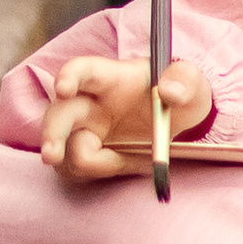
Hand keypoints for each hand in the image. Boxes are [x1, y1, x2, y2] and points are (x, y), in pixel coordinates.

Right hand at [40, 52, 210, 180]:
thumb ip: (184, 81)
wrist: (177, 120)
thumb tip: (169, 92)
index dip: (69, 76)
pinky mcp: (86, 153)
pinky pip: (74, 168)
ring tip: (120, 162)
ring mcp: (84, 129)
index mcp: (110, 78)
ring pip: (63, 147)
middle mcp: (89, 102)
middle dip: (51, 133)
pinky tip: (120, 165)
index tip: (63, 88)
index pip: (82, 70)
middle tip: (51, 156)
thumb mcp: (191, 83)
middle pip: (58, 113)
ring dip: (82, 161)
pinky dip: (96, 173)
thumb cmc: (179, 93)